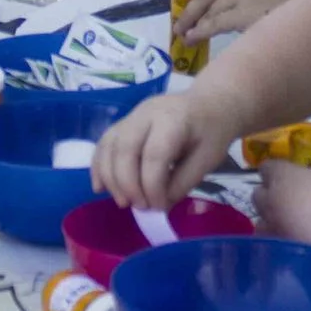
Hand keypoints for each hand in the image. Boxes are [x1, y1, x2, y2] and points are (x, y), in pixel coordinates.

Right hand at [92, 88, 249, 210]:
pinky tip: (100, 187)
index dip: (152, 185)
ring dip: (110, 178)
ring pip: (108, 146)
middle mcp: (146, 113)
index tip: (159, 206)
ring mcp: (131, 116)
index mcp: (173, 119)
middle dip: (127, 183)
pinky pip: (104, 144)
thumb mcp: (207, 159)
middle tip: (139, 207)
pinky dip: (99, 167)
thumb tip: (159, 206)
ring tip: (123, 202)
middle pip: (125, 148)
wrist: (209, 103)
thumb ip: (182, 183)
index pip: (154, 154)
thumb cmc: (212, 132)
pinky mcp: (123, 123)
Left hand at [176, 0, 303, 41]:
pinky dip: (200, 33)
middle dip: (189, 10)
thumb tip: (210, 6)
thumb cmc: (288, 5)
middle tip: (179, 24)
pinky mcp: (242, 12)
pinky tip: (193, 40)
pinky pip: (213, 24)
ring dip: (193, 24)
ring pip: (208, 9)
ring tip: (184, 35)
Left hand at [252, 132, 310, 241]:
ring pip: (259, 219)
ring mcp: (268, 224)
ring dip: (269, 220)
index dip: (274, 170)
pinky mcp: (271, 247)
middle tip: (287, 200)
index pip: (267, 167)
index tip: (285, 174)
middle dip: (268, 195)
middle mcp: (268, 198)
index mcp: (281, 175)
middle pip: (258, 193)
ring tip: (287, 225)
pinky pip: (266, 244)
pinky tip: (288, 247)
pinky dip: (274, 244)